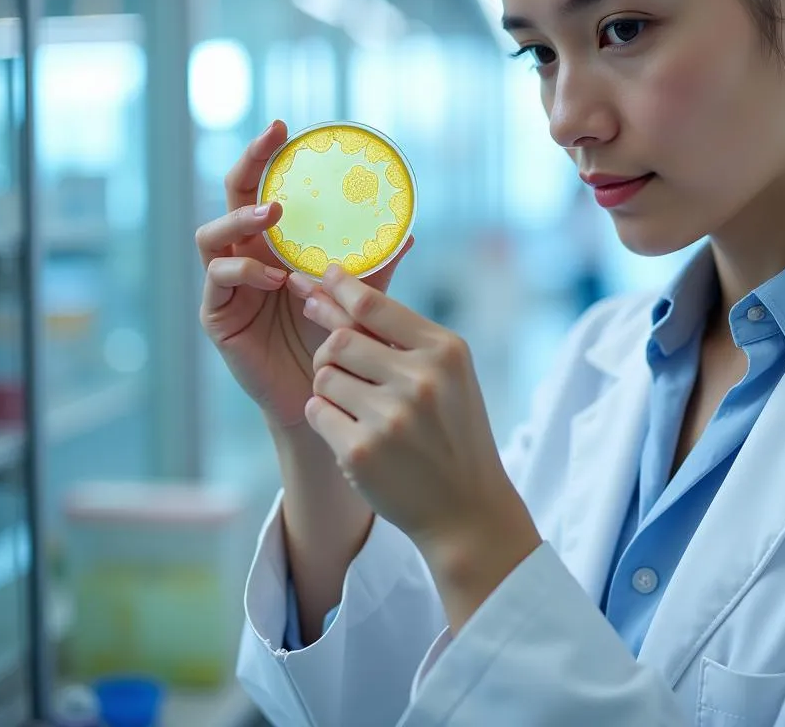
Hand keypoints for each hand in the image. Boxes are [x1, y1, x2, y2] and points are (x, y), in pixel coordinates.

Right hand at [195, 120, 413, 426]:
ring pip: (211, 237)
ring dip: (241, 220)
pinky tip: (277, 278)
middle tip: (270, 143)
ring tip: (273, 215)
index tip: (286, 127)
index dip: (267, 156)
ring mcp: (227, 285)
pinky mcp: (219, 316)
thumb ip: (374, 268)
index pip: (263, 189)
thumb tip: (408, 233)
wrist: (320, 394)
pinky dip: (246, 273)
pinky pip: (219, 282)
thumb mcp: (357, 298)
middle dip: (248, 165)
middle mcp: (246, 257)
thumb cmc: (334, 342)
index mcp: (276, 245)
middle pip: (231, 199)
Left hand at [301, 264, 529, 548]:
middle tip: (341, 365)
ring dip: (331, 388)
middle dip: (332, 350)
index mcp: (445, 351)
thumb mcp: (449, 375)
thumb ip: (404, 337)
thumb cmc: (453, 430)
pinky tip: (354, 433)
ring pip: (324, 376)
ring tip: (360, 409)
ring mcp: (390, 417)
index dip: (340, 287)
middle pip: (340, 339)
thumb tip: (337, 295)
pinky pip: (317, 412)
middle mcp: (420, 379)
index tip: (322, 276)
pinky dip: (326, 418)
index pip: (374, 306)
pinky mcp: (361, 451)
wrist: (466, 508)